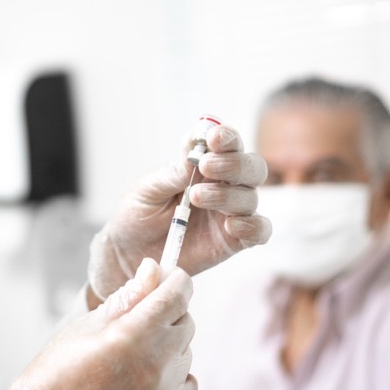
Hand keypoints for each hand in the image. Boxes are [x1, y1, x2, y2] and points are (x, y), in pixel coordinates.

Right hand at [0, 259, 196, 389]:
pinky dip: (172, 378)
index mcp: (134, 333)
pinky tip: (142, 381)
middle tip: (138, 322)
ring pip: (185, 354)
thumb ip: (129, 297)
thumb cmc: (57, 373)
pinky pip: (187, 384)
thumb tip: (153, 270)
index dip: (175, 280)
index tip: (168, 279)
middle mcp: (158, 363)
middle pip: (186, 322)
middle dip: (168, 314)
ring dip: (167, 348)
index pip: (178, 294)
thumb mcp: (86, 324)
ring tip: (131, 360)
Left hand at [87, 120, 269, 299]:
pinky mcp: (234, 240)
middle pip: (251, 167)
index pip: (227, 144)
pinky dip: (252, 226)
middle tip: (206, 166)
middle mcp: (225, 185)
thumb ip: (172, 173)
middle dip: (233, 163)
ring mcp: (231, 213)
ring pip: (250, 197)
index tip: (213, 138)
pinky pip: (259, 231)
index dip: (226, 137)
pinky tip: (230, 226)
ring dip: (227, 194)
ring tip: (196, 197)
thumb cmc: (138, 214)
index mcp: (204, 165)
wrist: (130, 253)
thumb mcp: (147, 189)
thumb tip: (194, 155)